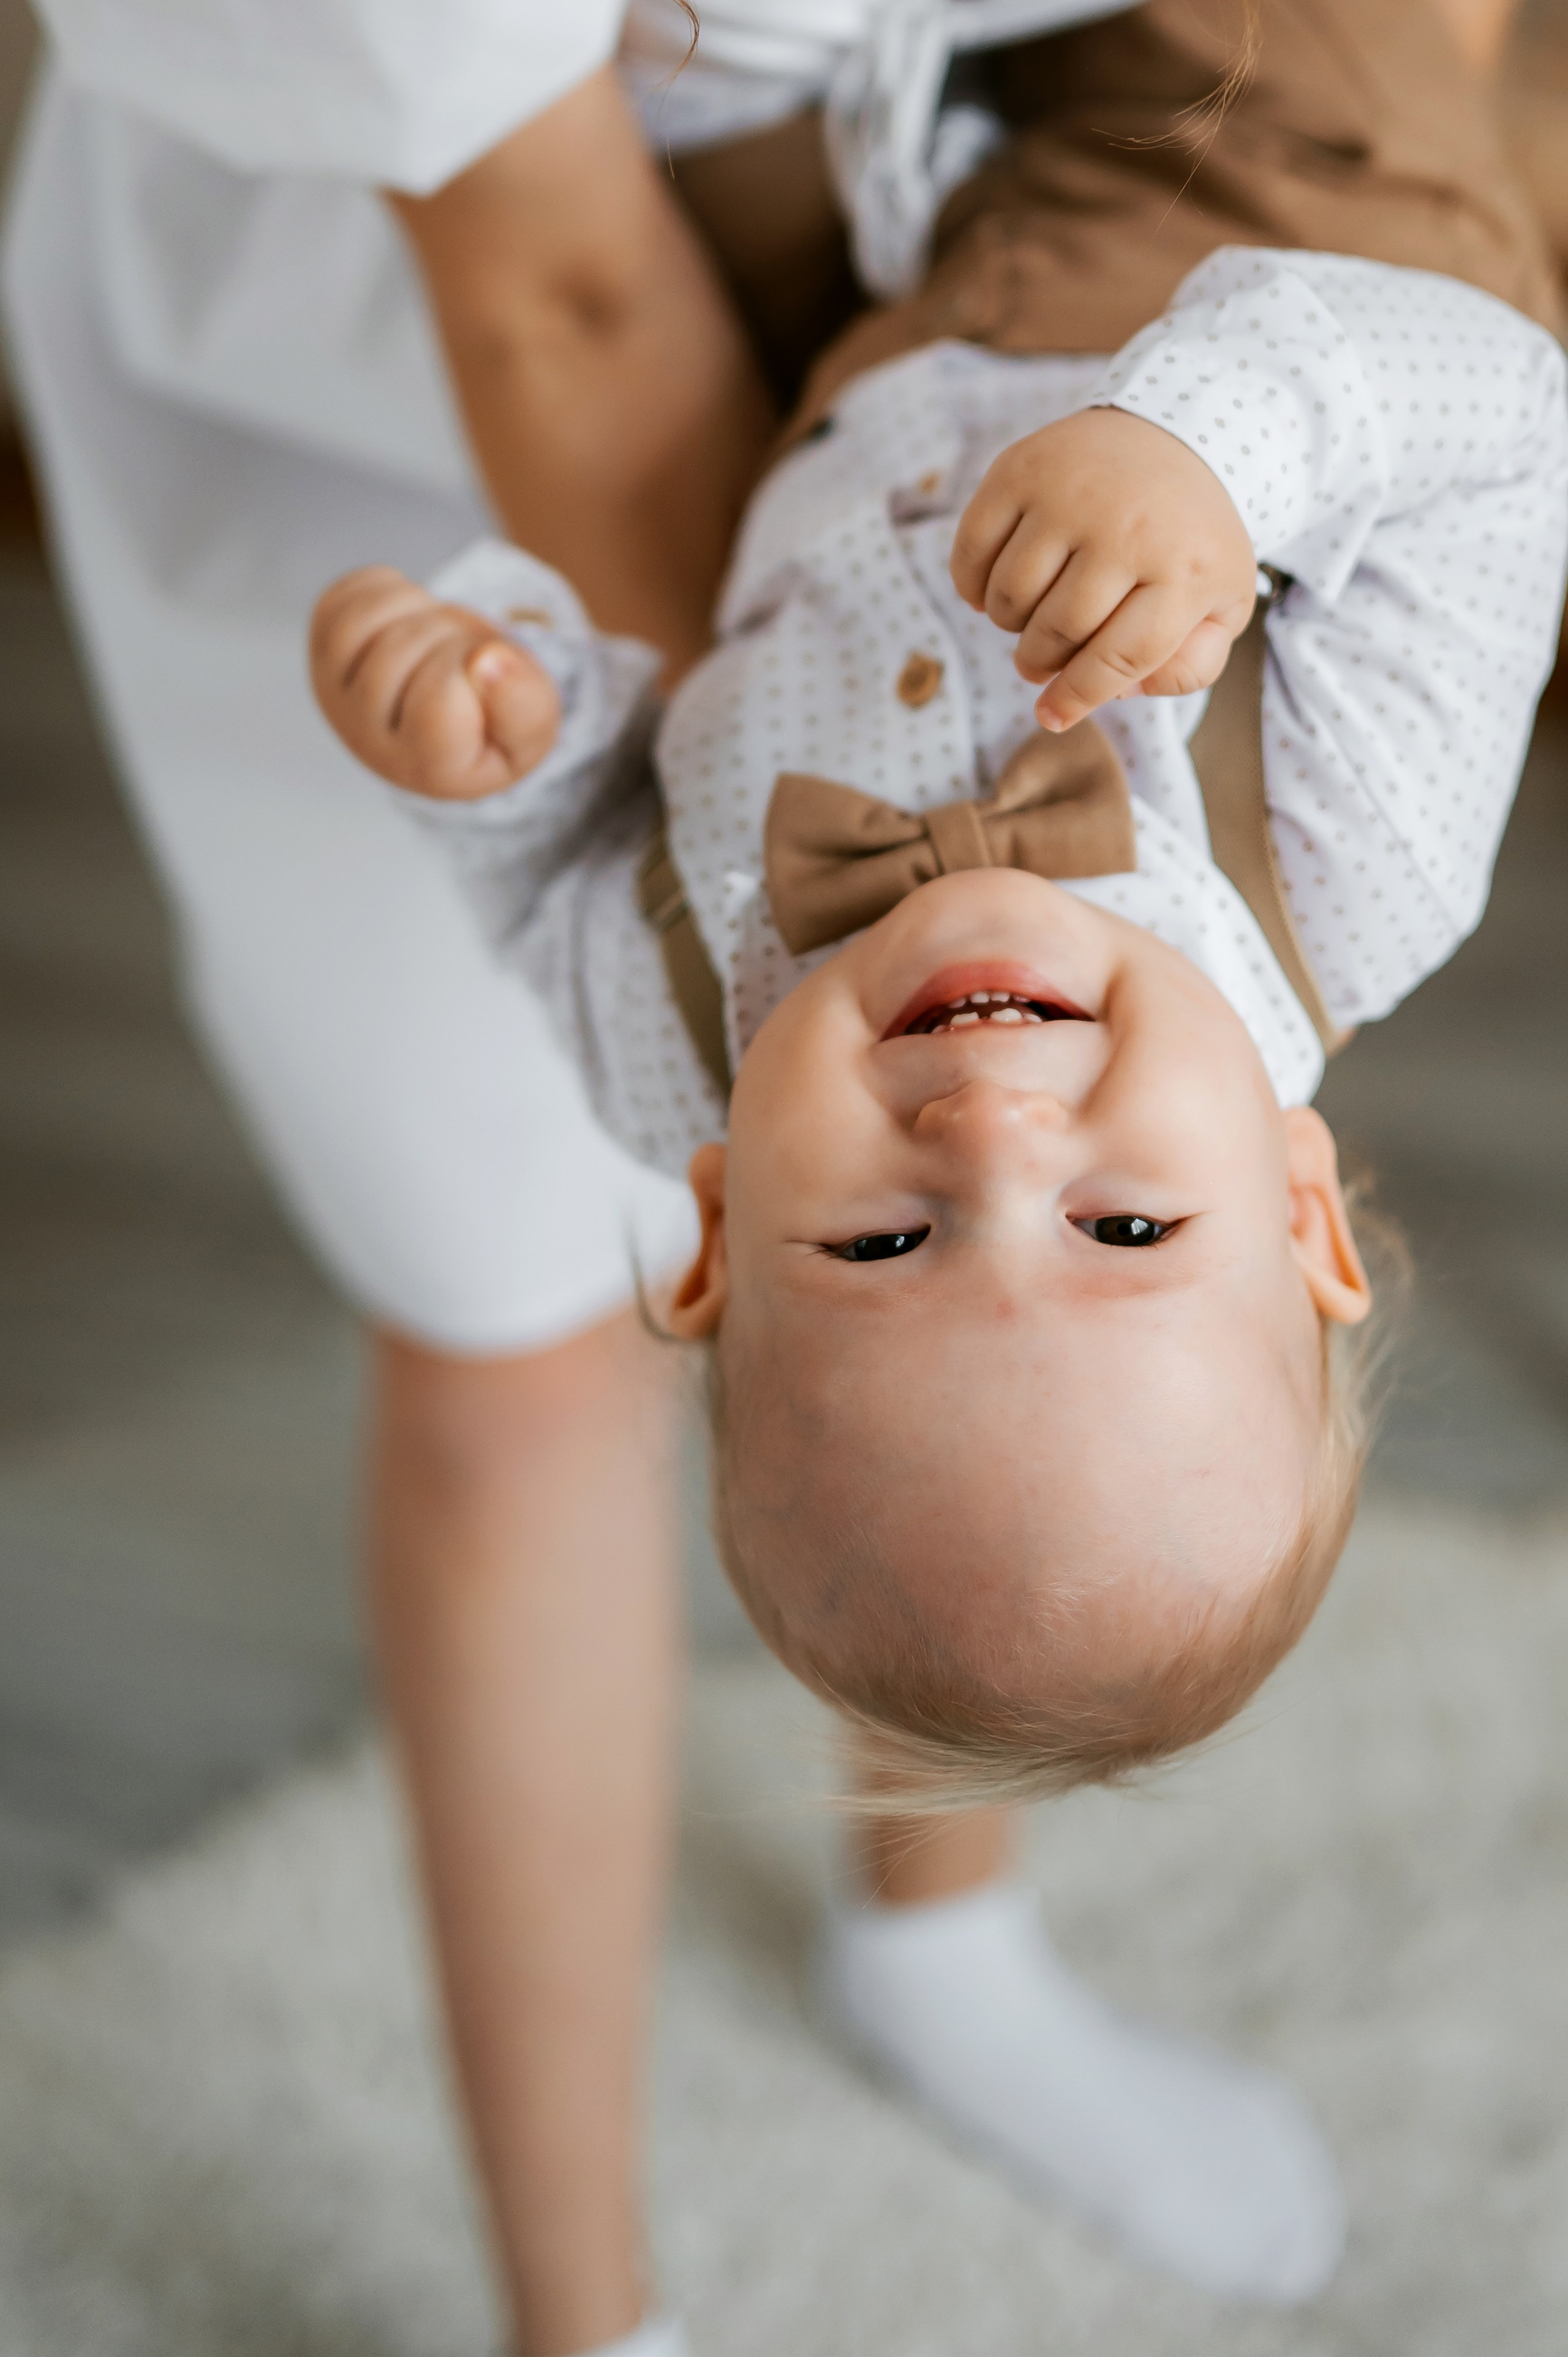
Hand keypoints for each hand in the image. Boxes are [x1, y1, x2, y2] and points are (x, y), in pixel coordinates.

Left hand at [309, 566, 560, 798]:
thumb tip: (489, 660)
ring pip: (364, 620)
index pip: (435, 702)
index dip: (473, 669)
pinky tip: (410, 616)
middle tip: (469, 655)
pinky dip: (386, 589)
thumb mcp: (534, 727)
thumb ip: (524, 704)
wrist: (448, 714)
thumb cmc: (493, 722)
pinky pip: (345, 597)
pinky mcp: (321, 650)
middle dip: (451, 634)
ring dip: (417, 608)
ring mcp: (335, 694)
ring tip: (439, 633)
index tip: (487, 677)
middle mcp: (367, 739)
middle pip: (403, 649)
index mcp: (425, 766)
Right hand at [950, 408, 1258, 731]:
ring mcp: (1071, 495)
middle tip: (1041, 658)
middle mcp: (1128, 529)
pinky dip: (972, 584)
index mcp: (1186, 571)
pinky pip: (973, 550)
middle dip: (1040, 660)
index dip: (1076, 698)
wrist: (1172, 431)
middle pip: (1057, 631)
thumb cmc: (1191, 535)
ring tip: (1030, 613)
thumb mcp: (1222, 601)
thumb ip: (1192, 664)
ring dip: (1010, 622)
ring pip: (1011, 596)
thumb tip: (1122, 691)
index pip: (1118, 660)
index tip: (1050, 715)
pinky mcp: (1022, 468)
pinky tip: (993, 588)